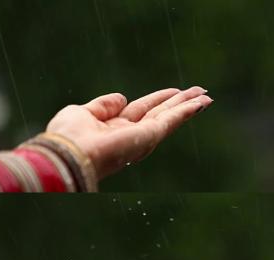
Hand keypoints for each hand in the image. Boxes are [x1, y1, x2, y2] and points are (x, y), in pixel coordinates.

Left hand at [46, 87, 212, 179]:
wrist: (68, 154)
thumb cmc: (67, 137)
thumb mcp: (82, 113)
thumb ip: (103, 106)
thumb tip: (123, 98)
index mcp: (111, 129)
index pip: (139, 111)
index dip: (156, 100)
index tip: (173, 91)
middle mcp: (128, 136)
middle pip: (159, 114)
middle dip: (178, 103)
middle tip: (200, 92)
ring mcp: (138, 139)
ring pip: (168, 118)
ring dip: (187, 107)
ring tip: (206, 97)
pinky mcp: (147, 138)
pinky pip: (170, 122)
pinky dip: (186, 112)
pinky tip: (201, 104)